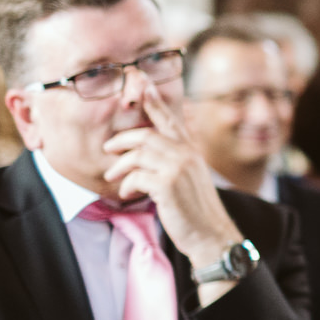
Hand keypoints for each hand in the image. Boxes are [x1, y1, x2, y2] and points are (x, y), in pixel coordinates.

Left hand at [102, 79, 242, 270]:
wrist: (211, 235)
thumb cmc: (196, 210)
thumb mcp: (189, 179)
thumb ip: (174, 161)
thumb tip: (146, 154)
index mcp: (191, 151)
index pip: (170, 120)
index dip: (155, 102)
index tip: (142, 84)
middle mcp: (186, 155)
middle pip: (146, 135)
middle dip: (122, 140)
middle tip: (108, 149)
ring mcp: (178, 168)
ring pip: (138, 154)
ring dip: (120, 166)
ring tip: (112, 177)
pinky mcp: (168, 185)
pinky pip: (136, 176)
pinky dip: (127, 185)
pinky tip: (128, 194)